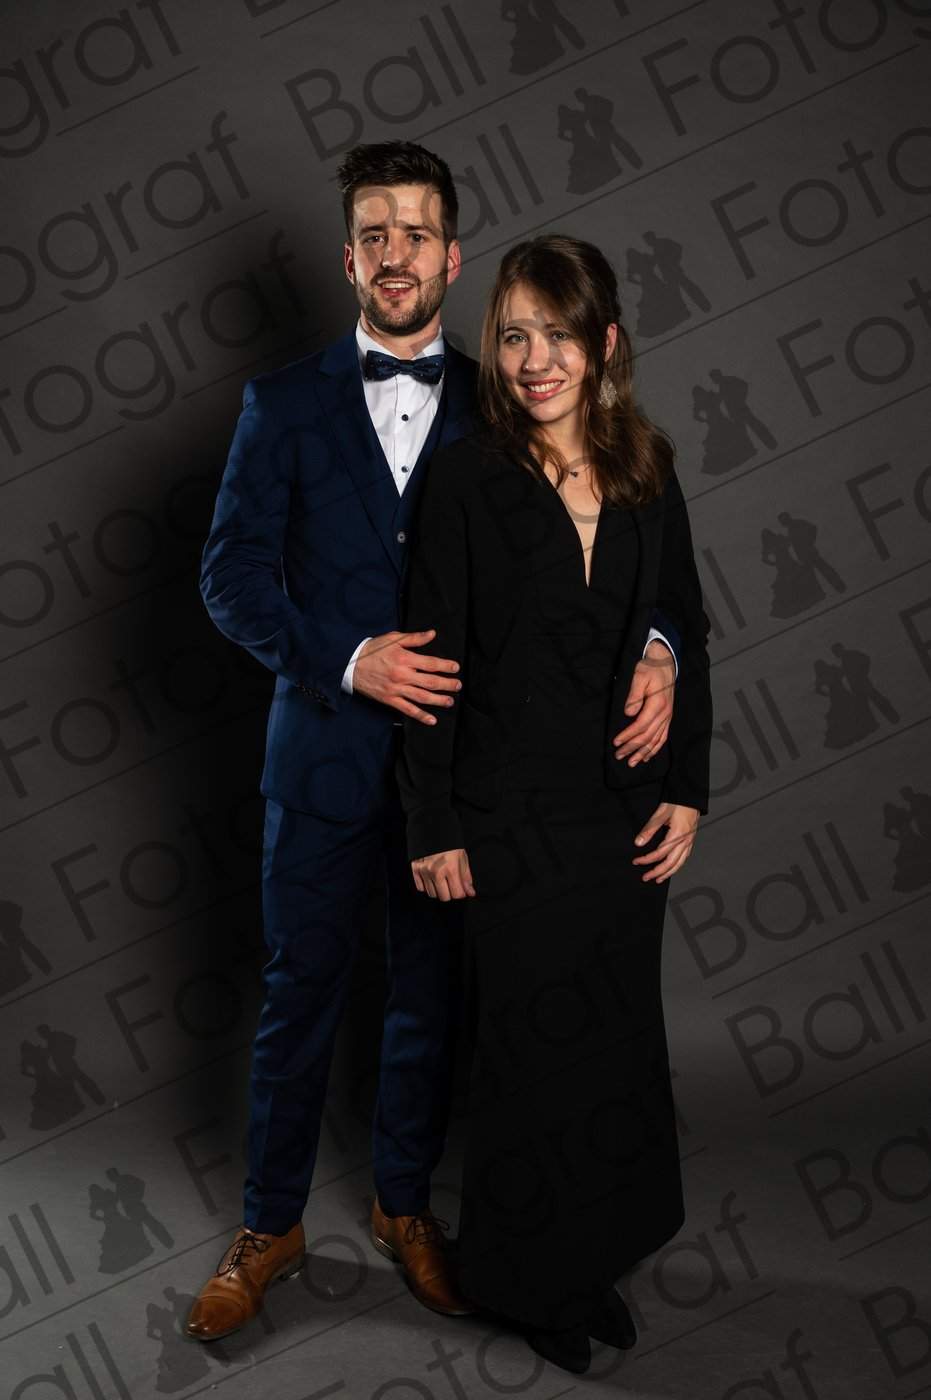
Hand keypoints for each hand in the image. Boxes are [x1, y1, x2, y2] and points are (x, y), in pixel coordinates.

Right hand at [353, 629, 461, 722]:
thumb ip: (414, 638)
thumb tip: (432, 634)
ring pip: (422, 697)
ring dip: (438, 700)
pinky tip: (432, 720)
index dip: (445, 666)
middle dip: (447, 684)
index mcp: (404, 658)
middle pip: (430, 682)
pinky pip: (407, 709)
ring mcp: (396, 689)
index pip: (431, 663)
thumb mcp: (393, 638)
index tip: (455, 668)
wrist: (350, 664)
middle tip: (458, 686)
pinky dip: (421, 716)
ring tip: (450, 701)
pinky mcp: (389, 699)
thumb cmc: (372, 650)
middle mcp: (402, 675)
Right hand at [411, 848, 475, 899]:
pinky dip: (427, 886)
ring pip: (432, 894)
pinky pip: (421, 888)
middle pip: (444, 897)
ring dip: (438, 890)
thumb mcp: (462, 858)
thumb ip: (466, 877)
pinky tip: (432, 879)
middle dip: (450, 893)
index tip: (461, 888)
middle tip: (451, 884)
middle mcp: (436, 873)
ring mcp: (424, 872)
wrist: (432, 828)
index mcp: (451, 869)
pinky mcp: (415, 870)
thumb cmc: (450, 844)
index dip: (461, 893)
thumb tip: (470, 893)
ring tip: (442, 880)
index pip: (457, 894)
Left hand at [611, 639, 674, 764]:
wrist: (665, 662)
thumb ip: (634, 695)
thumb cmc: (650, 668)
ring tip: (632, 762)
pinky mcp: (667, 717)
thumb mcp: (639, 676)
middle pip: (647, 736)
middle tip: (619, 756)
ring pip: (656, 740)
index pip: (640, 726)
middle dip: (632, 748)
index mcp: (657, 705)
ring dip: (643, 752)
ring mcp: (667, 717)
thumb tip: (629, 713)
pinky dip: (655, 748)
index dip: (628, 736)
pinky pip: (663, 737)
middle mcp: (665, 714)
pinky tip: (647, 756)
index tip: (616, 742)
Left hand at [631, 802, 699, 882]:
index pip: (659, 854)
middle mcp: (685, 841)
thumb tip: (638, 843)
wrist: (691, 795)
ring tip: (659, 879)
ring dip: (668, 873)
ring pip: (679, 863)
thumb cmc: (677, 802)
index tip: (636, 861)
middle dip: (657, 872)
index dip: (646, 859)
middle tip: (646, 878)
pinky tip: (672, 867)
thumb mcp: (660, 814)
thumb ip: (649, 830)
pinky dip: (677, 865)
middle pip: (670, 863)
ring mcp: (689, 842)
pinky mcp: (691, 840)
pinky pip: (684, 857)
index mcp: (676, 836)